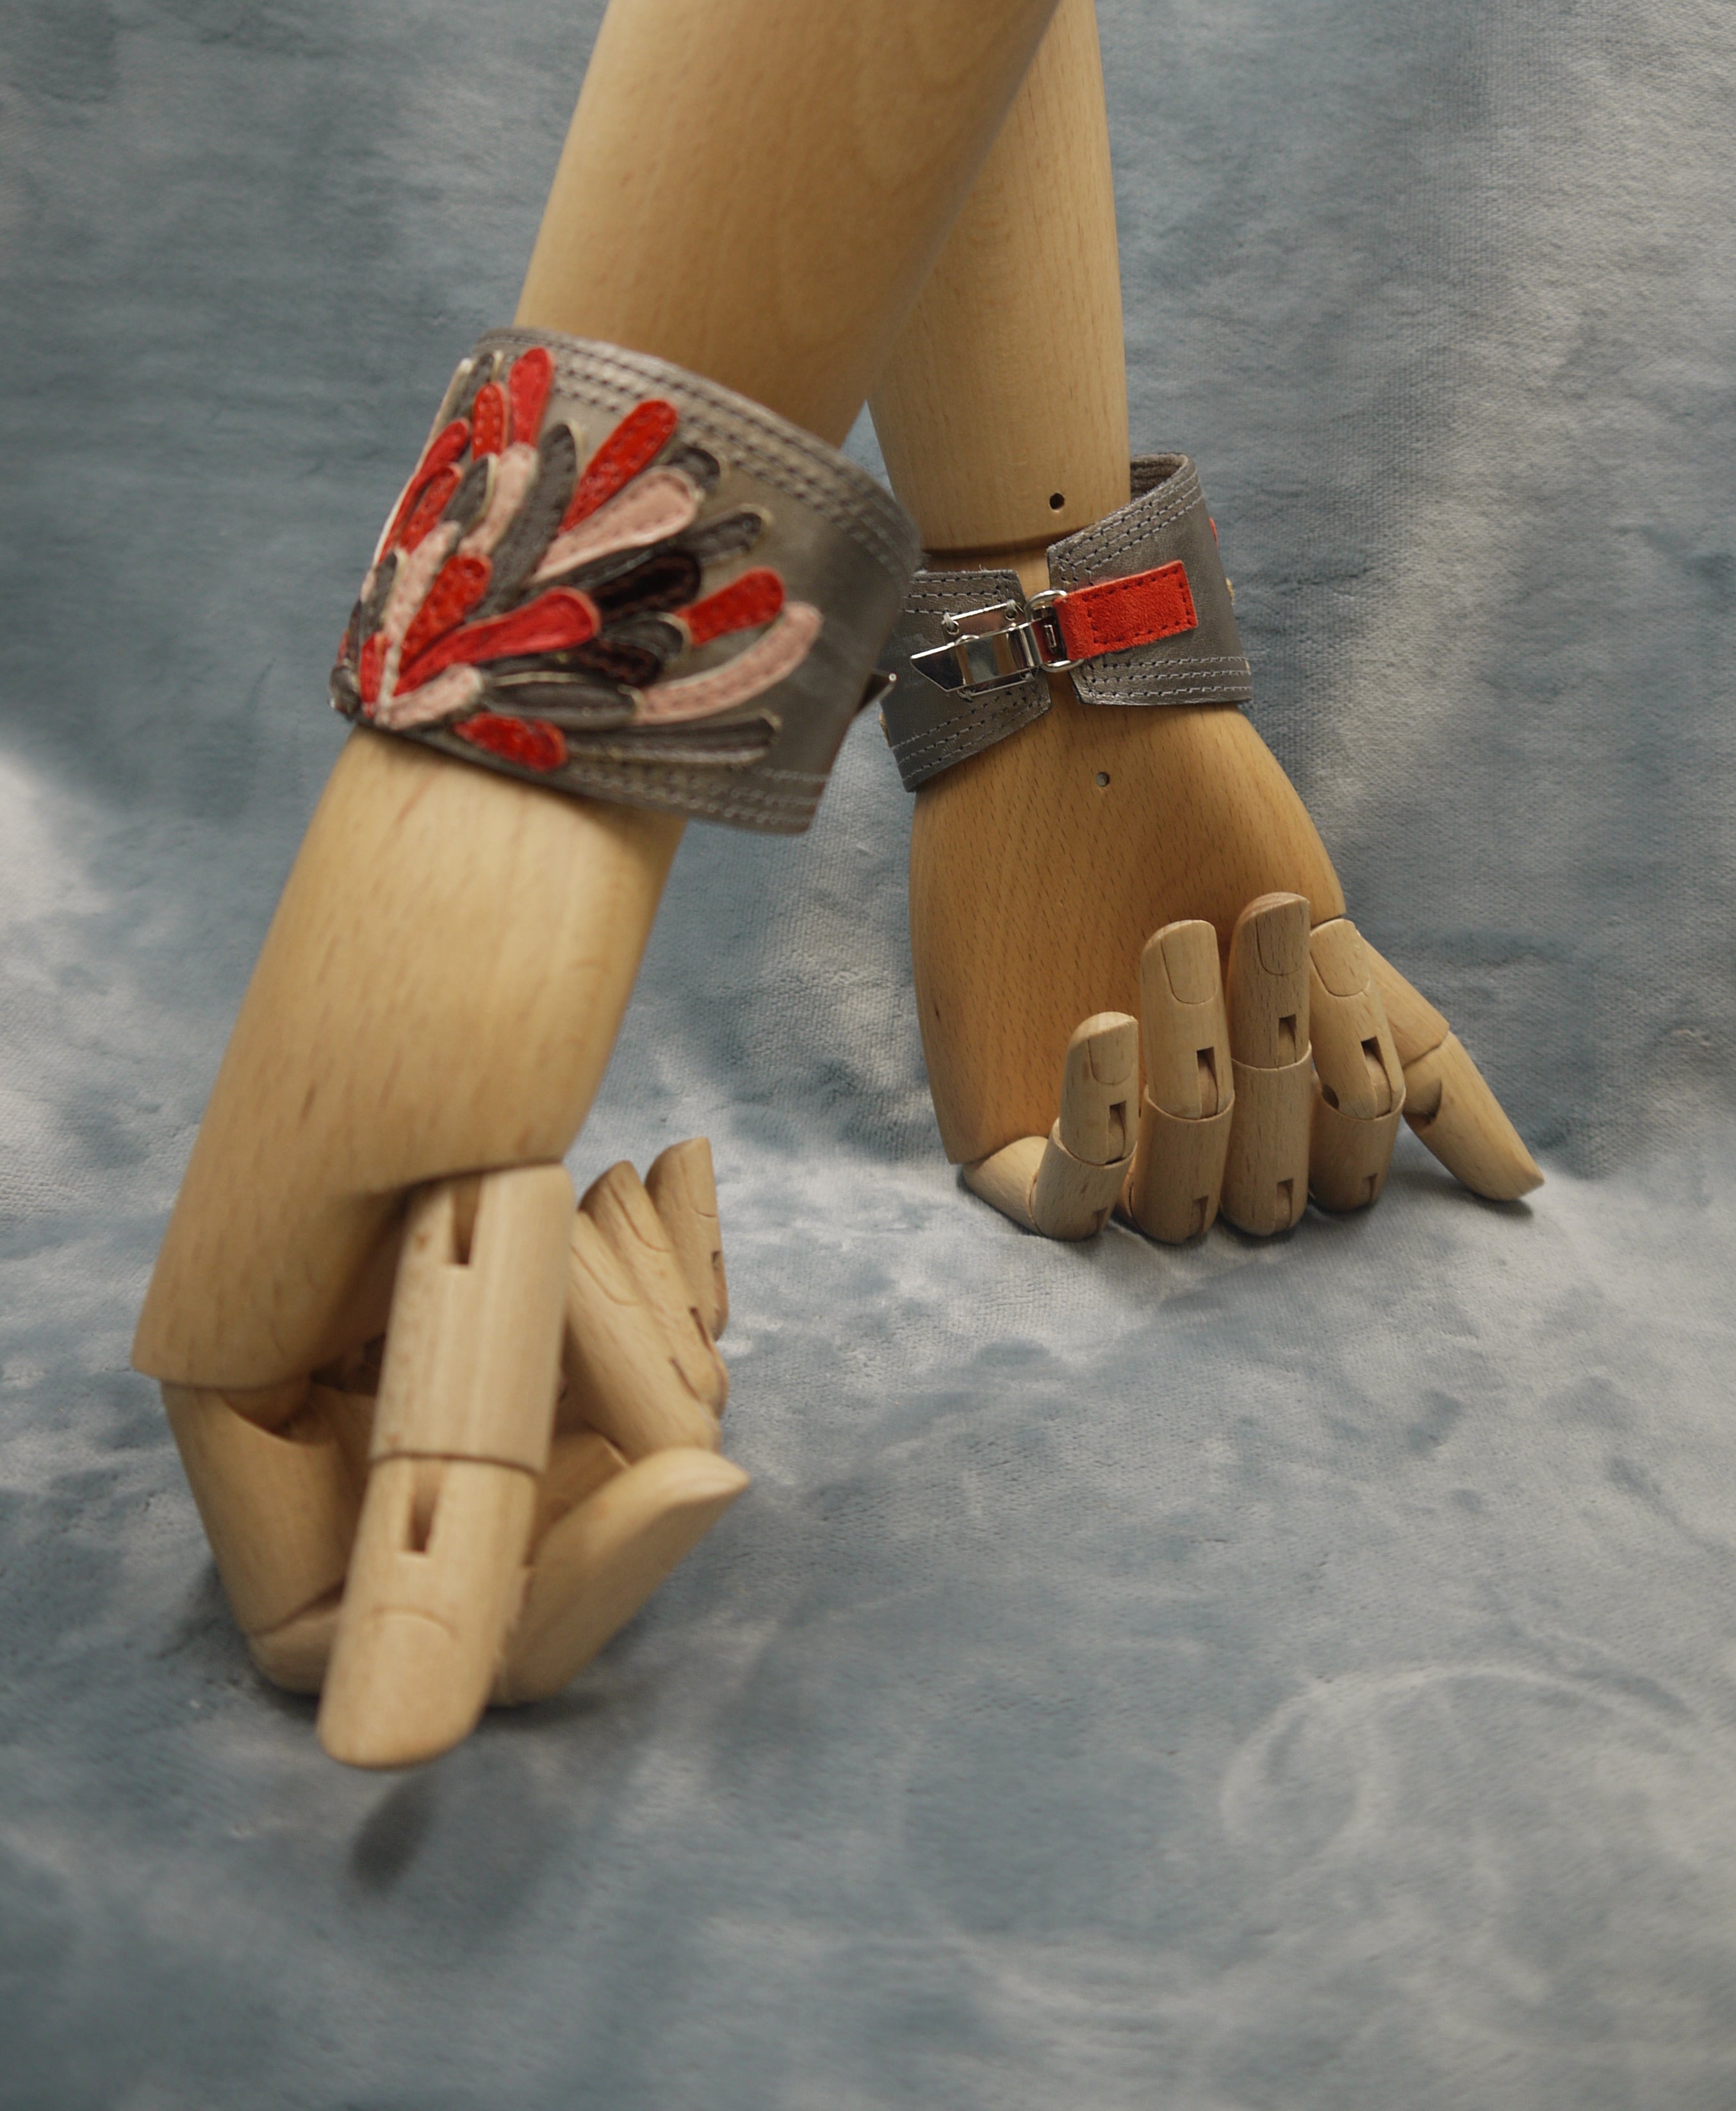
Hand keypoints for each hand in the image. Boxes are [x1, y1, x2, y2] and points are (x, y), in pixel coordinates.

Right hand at [136, 734, 744, 1765]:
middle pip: (494, 1531)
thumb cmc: (470, 961)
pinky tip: (677, 1172)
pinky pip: (606, 1350)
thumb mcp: (464, 1228)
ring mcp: (411, 1301)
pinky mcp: (501, 1244)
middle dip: (611, 1414)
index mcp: (239, 1370)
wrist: (537, 760)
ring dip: (645, 1326)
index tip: (703, 1476)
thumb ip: (438, 1477)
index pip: (362, 1626)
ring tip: (642, 1177)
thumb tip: (386, 1768)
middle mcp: (313, 1355)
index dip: (532, 1588)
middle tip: (628, 1228)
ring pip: (572, 1441)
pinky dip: (660, 1278)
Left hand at [909, 692, 1539, 1241]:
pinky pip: (1063, 1206)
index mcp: (1276, 1119)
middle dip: (1272, 1066)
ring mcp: (1094, 1153)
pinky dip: (1097, 1124)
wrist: (1073, 733)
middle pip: (1266, 1203)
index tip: (1323, 957)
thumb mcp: (1336, 956)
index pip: (1344, 1184)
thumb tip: (1523, 1188)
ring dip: (1191, 1076)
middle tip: (1242, 926)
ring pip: (1177, 1209)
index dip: (1350, 1088)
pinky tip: (1102, 1022)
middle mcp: (1189, 1155)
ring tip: (1170, 936)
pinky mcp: (1000, 1136)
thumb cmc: (1211, 833)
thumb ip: (1420, 1069)